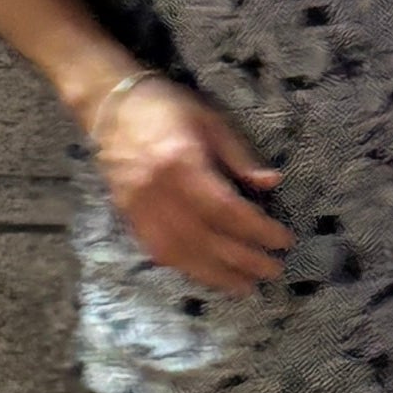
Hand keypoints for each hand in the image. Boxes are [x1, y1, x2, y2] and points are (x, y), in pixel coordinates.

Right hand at [86, 74, 291, 294]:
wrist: (110, 105)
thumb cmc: (166, 107)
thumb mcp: (210, 121)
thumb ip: (240, 156)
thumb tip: (272, 183)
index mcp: (182, 163)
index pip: (226, 209)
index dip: (257, 230)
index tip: (282, 241)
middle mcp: (158, 191)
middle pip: (206, 238)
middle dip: (243, 260)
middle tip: (272, 271)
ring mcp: (139, 207)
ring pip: (181, 253)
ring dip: (215, 275)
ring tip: (244, 286)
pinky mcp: (127, 215)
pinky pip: (158, 251)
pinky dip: (185, 267)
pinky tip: (206, 275)